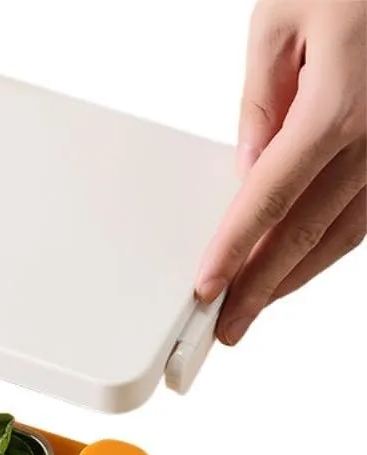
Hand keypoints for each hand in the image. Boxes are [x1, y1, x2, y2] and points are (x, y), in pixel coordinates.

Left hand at [196, 0, 365, 345]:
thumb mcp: (281, 22)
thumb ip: (260, 104)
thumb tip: (248, 170)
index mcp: (337, 106)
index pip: (269, 200)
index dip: (234, 251)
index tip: (207, 289)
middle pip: (308, 233)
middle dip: (262, 288)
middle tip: (227, 327)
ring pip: (346, 233)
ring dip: (297, 277)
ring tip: (257, 306)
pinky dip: (331, 245)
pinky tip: (302, 263)